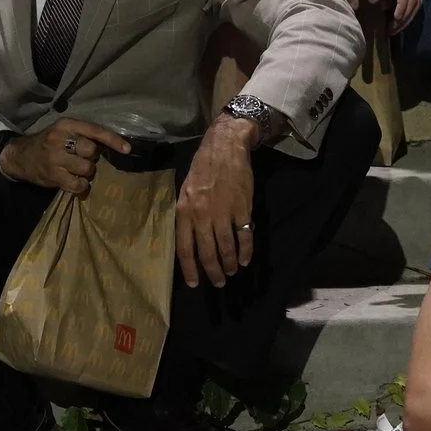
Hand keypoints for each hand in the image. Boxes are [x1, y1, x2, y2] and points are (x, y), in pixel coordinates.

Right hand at [0, 118, 130, 196]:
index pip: (94, 130)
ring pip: (86, 168)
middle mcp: (59, 139)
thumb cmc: (48, 143)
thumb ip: (82, 134)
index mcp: (66, 124)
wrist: (21, 156)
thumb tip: (112, 145)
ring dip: (86, 172)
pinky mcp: (52, 175)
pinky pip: (77, 184)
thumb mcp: (63, 131)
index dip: (113, 140)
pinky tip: (74, 181)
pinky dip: (80, 185)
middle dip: (91, 157)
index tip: (127, 149)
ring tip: (76, 169)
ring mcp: (55, 158)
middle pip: (91, 151)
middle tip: (82, 158)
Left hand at [174, 116, 256, 287]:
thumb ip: (187, 215)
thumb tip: (190, 240)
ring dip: (230, 264)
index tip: (195, 283)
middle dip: (213, 271)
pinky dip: (246, 251)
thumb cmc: (203, 167)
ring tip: (232, 271)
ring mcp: (223, 212)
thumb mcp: (186, 190)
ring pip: (226, 247)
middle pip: (207, 252)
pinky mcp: (242, 208)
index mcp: (184, 210)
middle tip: (219, 282)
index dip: (190, 268)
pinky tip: (246, 259)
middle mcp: (202, 215)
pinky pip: (244, 236)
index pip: (184, 248)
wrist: (225, 147)